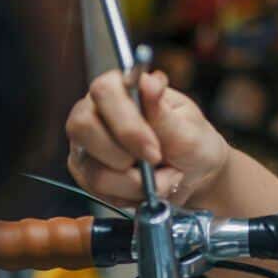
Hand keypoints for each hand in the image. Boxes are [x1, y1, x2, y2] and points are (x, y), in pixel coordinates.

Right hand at [64, 69, 230, 206]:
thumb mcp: (187, 129)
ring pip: (94, 170)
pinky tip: (148, 186)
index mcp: (121, 87)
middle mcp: (95, 111)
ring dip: (136, 183)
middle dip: (124, 156)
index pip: (105, 91)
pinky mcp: (86, 173)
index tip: (154, 150)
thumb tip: (151, 82)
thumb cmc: (192, 142)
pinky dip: (130, 195)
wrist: (195, 174)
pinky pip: (98, 191)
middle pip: (83, 127)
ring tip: (164, 177)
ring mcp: (87, 144)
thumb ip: (163, 111)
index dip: (127, 124)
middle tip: (157, 164)